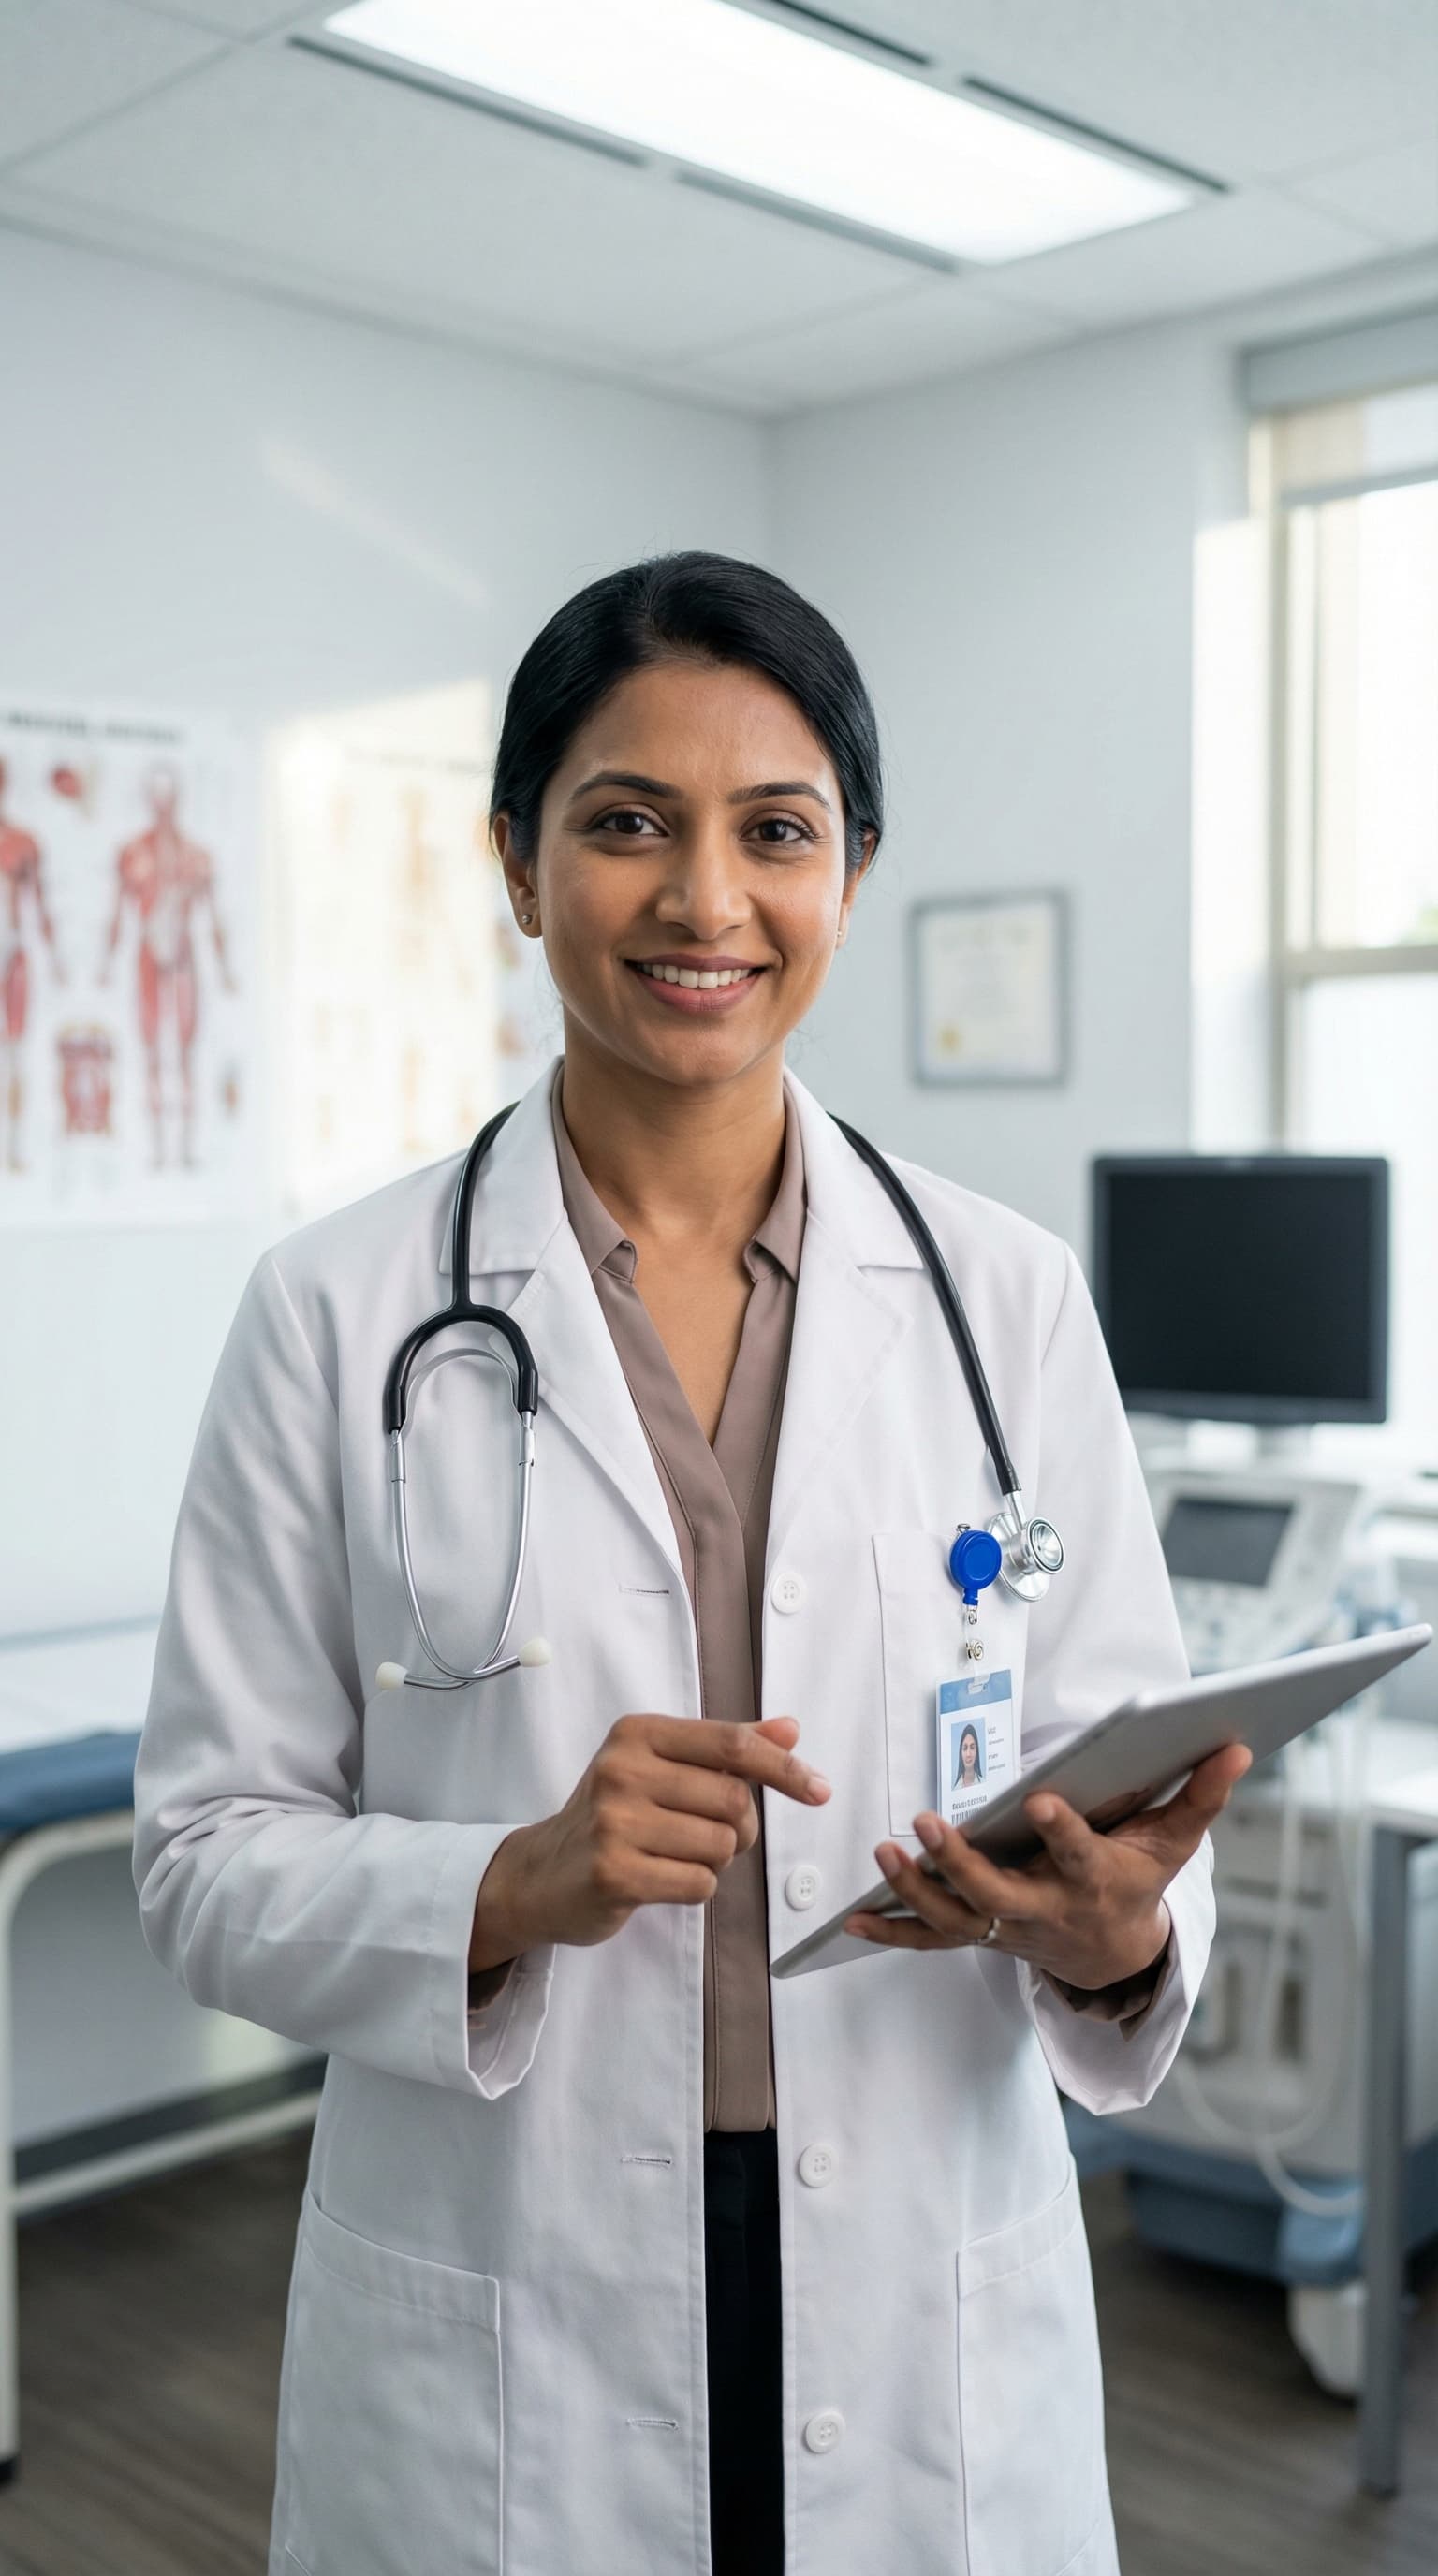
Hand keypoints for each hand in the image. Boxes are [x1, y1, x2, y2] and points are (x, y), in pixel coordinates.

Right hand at [469, 1714, 828, 1969]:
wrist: (540, 1875)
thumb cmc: (612, 1816)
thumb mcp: (661, 1767)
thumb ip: (725, 1749)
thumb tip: (789, 1729)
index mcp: (638, 1733)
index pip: (730, 1744)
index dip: (783, 1768)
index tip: (819, 1789)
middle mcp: (621, 1769)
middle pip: (732, 1800)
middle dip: (740, 1827)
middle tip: (712, 1836)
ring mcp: (613, 1822)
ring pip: (719, 1846)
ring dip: (715, 1862)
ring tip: (675, 1856)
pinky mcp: (613, 1872)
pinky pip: (698, 1884)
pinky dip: (695, 1888)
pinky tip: (661, 1880)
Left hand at [844, 1743, 1250, 1989]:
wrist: (1113, 1953)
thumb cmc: (1140, 1881)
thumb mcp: (1175, 1843)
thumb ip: (1202, 1796)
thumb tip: (1237, 1745)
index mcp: (1092, 1882)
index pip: (1077, 1856)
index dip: (1062, 1832)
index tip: (1041, 1801)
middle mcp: (1044, 1910)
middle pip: (996, 1895)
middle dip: (960, 1864)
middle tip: (926, 1823)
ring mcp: (1007, 1929)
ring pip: (954, 1919)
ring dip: (914, 1891)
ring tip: (885, 1850)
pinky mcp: (981, 1935)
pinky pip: (930, 1940)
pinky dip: (892, 1931)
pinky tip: (852, 1917)